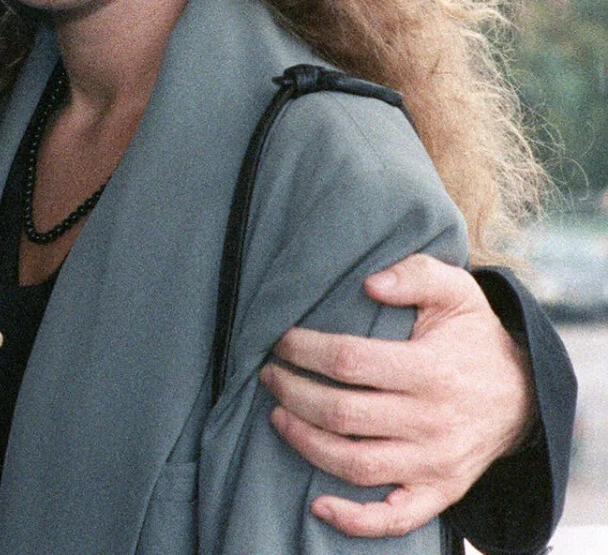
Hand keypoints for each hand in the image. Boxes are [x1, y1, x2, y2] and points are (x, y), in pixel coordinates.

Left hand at [260, 253, 533, 538]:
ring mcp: (435, 463)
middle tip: (269, 375)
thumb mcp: (457, 291)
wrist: (525, 395)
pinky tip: (318, 506)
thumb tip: (370, 283)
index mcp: (431, 370)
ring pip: (354, 464)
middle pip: (341, 414)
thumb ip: (415, 274)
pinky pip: (394, 518)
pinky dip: (354, 519)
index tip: (280, 340)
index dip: (304, 350)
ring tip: (277, 415)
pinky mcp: (440, 492)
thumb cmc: (474, 338)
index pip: (349, 362)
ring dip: (305, 442)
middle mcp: (433, 422)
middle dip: (292, 392)